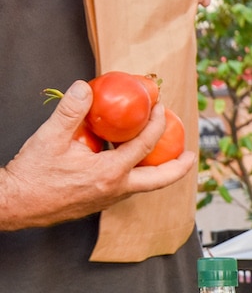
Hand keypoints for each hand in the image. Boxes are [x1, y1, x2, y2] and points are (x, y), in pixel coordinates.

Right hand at [0, 80, 195, 230]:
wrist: (18, 204)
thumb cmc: (33, 175)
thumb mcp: (50, 138)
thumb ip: (70, 111)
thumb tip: (85, 87)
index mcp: (110, 173)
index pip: (145, 145)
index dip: (157, 124)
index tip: (162, 107)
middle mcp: (117, 189)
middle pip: (160, 180)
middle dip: (179, 167)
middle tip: (191, 155)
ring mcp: (111, 198)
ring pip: (145, 185)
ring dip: (158, 170)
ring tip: (166, 155)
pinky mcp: (103, 202)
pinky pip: (130, 187)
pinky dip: (138, 173)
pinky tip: (131, 161)